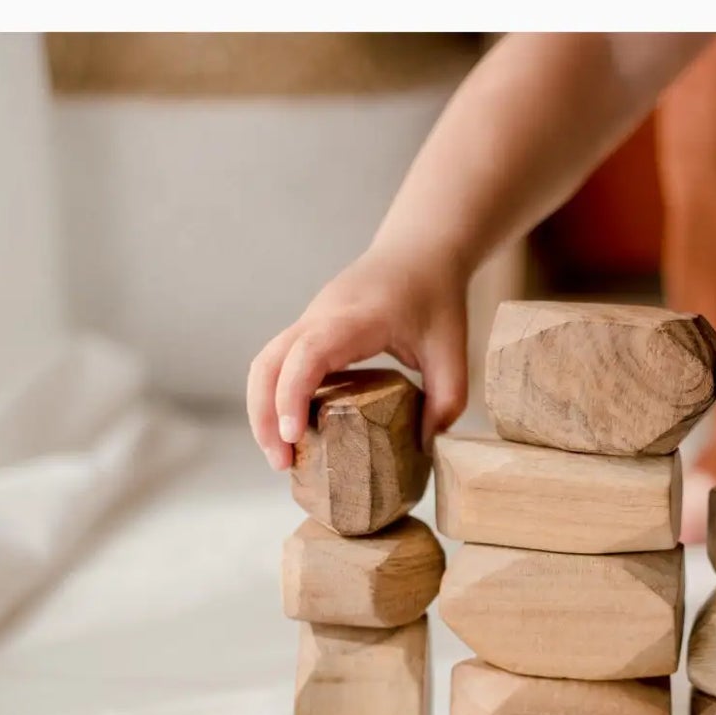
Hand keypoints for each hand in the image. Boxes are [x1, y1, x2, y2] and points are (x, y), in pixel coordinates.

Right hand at [247, 250, 467, 469]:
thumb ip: (446, 401)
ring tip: (283, 457)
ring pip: (263, 364)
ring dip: (262, 410)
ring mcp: (309, 320)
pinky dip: (275, 397)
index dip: (293, 394)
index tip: (293, 436)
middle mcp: (320, 316)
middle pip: (268, 363)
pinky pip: (278, 363)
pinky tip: (294, 430)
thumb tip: (426, 448)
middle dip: (264, 416)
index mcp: (356, 318)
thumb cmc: (436, 296)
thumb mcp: (453, 351)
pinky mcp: (308, 329)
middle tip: (282, 464)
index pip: (308, 353)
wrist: (419, 250)